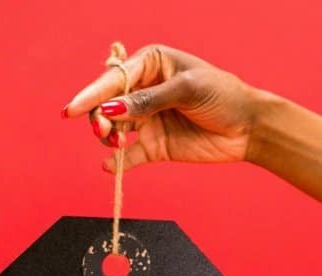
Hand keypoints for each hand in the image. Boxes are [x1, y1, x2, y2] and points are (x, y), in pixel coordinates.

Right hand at [62, 44, 261, 171]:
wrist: (249, 128)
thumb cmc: (223, 96)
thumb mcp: (186, 90)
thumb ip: (148, 100)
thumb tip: (111, 109)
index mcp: (152, 64)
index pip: (114, 79)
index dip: (91, 94)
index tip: (71, 110)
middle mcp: (144, 91)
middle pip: (107, 104)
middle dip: (99, 117)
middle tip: (105, 131)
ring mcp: (148, 120)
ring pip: (113, 129)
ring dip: (109, 137)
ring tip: (119, 143)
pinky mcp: (155, 145)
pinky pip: (128, 155)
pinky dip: (116, 161)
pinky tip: (108, 165)